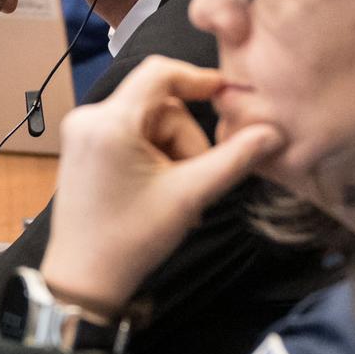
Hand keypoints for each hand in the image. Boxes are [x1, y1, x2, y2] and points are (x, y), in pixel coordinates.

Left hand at [39, 57, 283, 317]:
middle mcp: (89, 117)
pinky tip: (159, 191)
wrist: (82, 280)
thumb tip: (273, 133)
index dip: (200, 79)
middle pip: (160, 105)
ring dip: (173, 152)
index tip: (230, 96)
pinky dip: (154, 156)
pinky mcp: (82, 148)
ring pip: (149, 122)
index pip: (160, 73)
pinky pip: (130, 135)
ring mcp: (82, 133)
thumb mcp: (189, 196)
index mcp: (109, 122)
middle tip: (194, 184)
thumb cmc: (131, 240)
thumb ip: (234, 159)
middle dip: (186, 140)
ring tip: (177, 196)